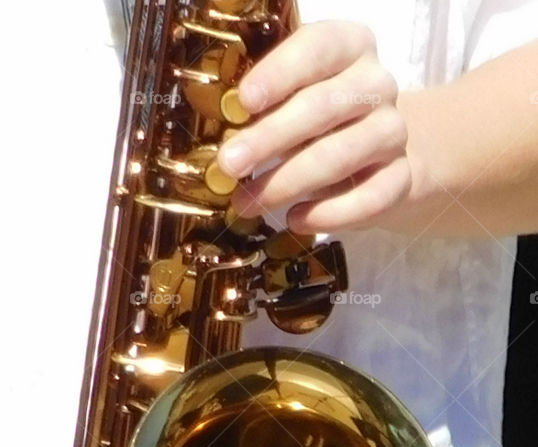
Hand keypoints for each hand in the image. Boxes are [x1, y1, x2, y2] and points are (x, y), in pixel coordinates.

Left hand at [216, 21, 411, 232]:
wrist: (382, 155)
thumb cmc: (321, 121)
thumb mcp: (295, 99)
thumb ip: (266, 109)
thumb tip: (224, 141)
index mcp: (350, 47)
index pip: (318, 48)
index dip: (279, 73)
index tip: (244, 101)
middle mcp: (376, 84)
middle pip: (323, 107)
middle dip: (270, 138)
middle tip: (229, 165)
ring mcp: (392, 132)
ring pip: (340, 156)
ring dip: (287, 183)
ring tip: (247, 204)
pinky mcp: (400, 177)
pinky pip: (369, 198)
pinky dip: (328, 214)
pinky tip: (295, 220)